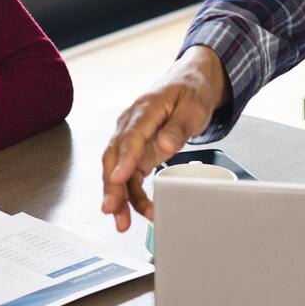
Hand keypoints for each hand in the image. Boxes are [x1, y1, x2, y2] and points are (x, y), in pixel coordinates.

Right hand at [100, 45, 230, 231]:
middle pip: (114, 156)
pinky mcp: (136, 151)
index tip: (119, 178)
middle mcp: (131, 124)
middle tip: (111, 209)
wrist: (189, 82)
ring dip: (119, 197)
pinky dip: (130, 195)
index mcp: (144, 109)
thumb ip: (178, 127)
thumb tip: (165, 145)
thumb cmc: (190, 92)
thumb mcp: (193, 107)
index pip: (130, 136)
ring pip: (117, 170)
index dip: (124, 158)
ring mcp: (131, 139)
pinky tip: (135, 212)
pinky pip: (129, 176)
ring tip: (122, 223)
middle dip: (111, 185)